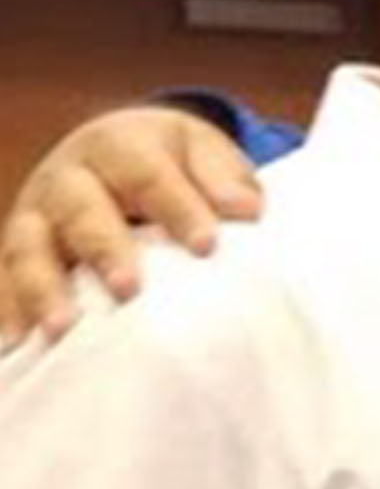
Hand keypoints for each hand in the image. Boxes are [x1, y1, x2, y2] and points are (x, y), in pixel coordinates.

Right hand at [5, 105, 261, 337]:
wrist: (113, 152)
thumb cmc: (173, 164)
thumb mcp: (201, 152)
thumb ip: (223, 177)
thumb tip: (246, 209)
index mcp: (118, 145)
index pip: (147, 175)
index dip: (176, 209)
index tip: (207, 246)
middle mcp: (67, 177)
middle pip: (80, 210)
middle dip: (104, 249)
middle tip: (129, 289)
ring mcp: (35, 215)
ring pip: (29, 247)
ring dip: (43, 288)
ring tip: (63, 329)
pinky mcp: (16, 251)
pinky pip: (2, 279)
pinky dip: (7, 309)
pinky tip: (16, 343)